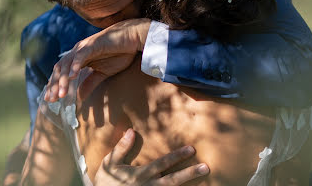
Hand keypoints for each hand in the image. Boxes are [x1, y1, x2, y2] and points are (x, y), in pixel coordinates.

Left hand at [45, 18, 150, 101]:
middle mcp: (77, 52)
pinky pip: (81, 55)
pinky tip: (72, 76)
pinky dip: (75, 65)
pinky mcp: (93, 44)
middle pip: (60, 69)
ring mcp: (84, 47)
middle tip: (51, 100)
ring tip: (61, 93)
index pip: (62, 73)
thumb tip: (80, 98)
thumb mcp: (103, 73)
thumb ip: (90, 82)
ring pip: (68, 64)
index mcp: (78, 58)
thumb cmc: (120, 53)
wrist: (133, 38)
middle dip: (54, 85)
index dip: (54, 86)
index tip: (50, 100)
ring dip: (63, 79)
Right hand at [94, 129, 209, 185]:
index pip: (162, 163)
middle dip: (189, 173)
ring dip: (187, 185)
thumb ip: (121, 148)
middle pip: (173, 180)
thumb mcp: (109, 164)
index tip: (191, 149)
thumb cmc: (106, 183)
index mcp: (140, 174)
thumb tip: (131, 130)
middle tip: (206, 167)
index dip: (177, 156)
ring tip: (204, 179)